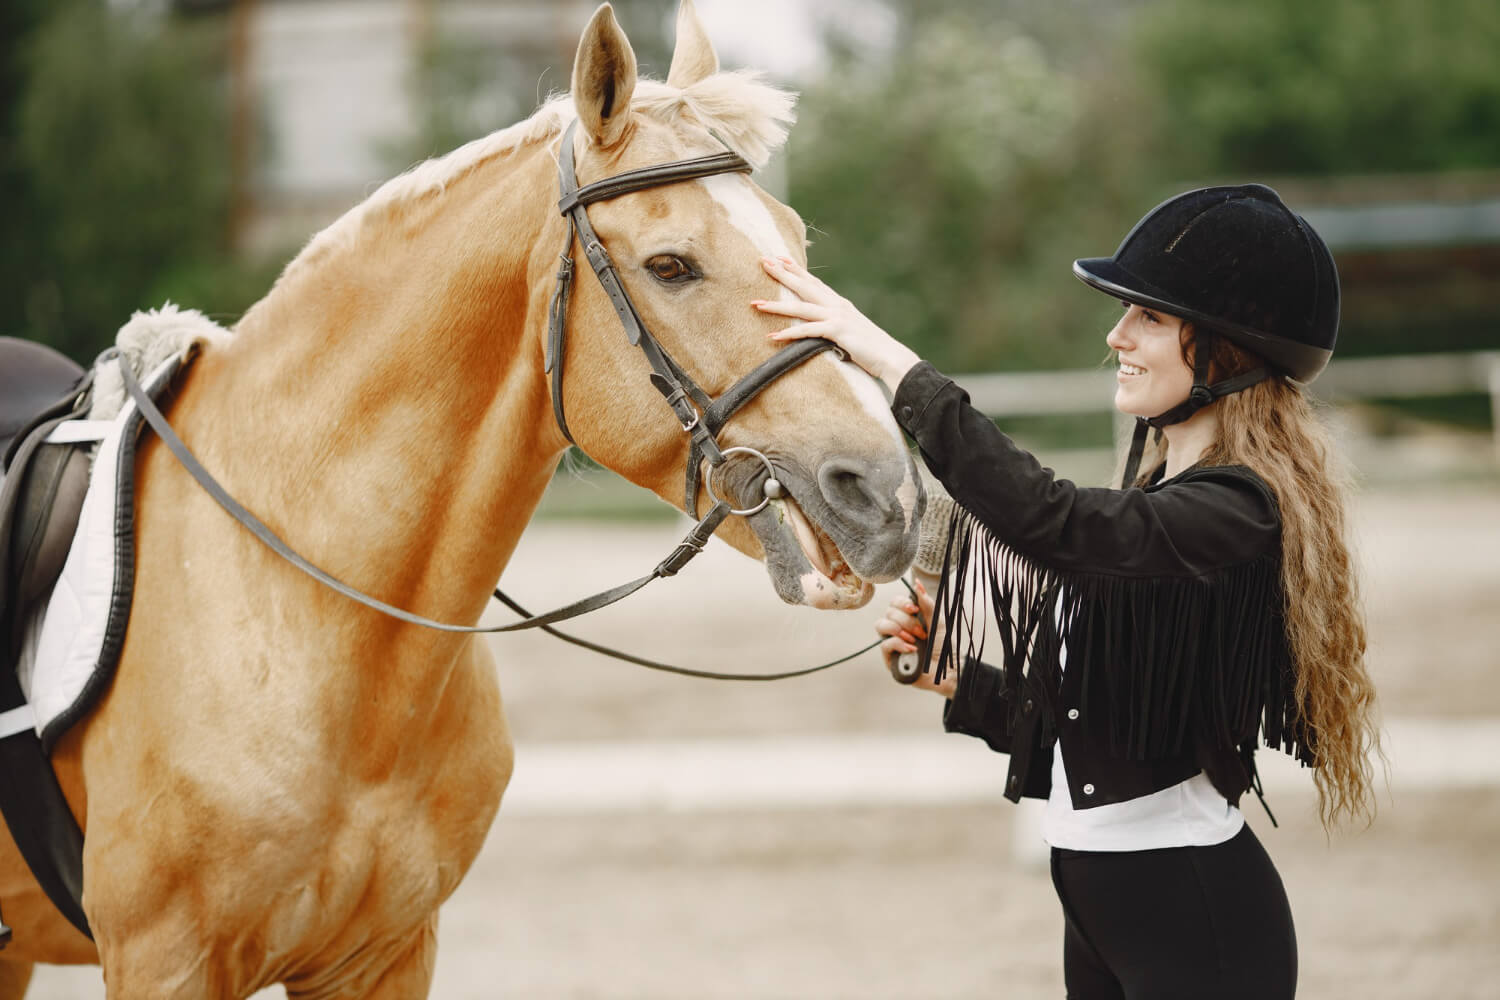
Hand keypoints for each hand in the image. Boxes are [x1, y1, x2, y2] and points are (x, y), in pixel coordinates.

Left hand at [752, 256, 921, 391]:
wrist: (890, 357)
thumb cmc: (871, 348)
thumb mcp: (851, 330)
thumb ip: (836, 323)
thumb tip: (823, 326)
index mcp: (839, 303)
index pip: (814, 282)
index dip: (796, 269)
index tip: (780, 258)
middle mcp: (837, 305)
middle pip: (804, 286)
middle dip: (782, 273)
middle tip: (763, 262)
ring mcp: (837, 317)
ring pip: (801, 307)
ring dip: (777, 305)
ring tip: (756, 303)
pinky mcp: (837, 332)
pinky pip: (808, 331)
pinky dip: (790, 333)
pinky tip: (773, 335)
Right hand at [875, 580, 954, 696]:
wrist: (947, 669)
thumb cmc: (943, 646)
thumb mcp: (937, 621)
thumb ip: (926, 603)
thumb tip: (917, 584)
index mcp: (908, 617)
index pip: (894, 602)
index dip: (902, 603)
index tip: (915, 609)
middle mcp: (897, 628)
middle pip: (888, 612)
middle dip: (907, 621)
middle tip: (922, 632)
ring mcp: (892, 642)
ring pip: (880, 625)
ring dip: (899, 629)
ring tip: (915, 639)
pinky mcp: (890, 658)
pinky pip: (884, 644)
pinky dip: (899, 644)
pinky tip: (913, 649)